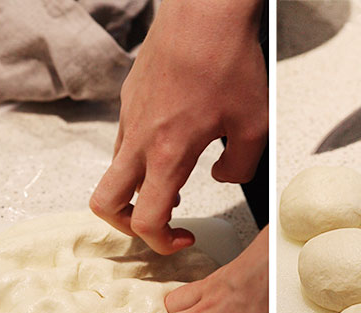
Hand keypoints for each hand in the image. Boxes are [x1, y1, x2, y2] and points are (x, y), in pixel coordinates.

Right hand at [90, 0, 267, 254]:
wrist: (204, 12)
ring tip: (173, 184)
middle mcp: (139, 140)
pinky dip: (140, 158)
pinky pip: (125, 140)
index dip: (162, 243)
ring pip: (115, 171)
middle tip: (159, 223)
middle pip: (105, 203)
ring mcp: (129, 118)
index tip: (184, 238)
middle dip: (126, 225)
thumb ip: (241, 166)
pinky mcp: (129, 99)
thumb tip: (224, 177)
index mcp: (168, 155)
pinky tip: (171, 145)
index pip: (145, 221)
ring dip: (137, 188)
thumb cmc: (227, 61)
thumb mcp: (255, 125)